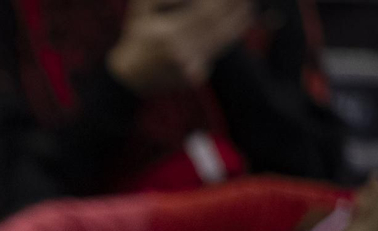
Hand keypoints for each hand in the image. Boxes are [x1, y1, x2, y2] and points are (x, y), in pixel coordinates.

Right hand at [107, 0, 252, 94]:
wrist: (128, 77)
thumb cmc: (135, 37)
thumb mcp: (142, 9)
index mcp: (168, 34)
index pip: (205, 13)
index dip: (221, 2)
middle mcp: (181, 52)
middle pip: (218, 27)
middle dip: (235, 10)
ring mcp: (189, 67)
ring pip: (221, 43)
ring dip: (238, 25)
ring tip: (249, 10)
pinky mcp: (193, 77)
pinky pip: (214, 55)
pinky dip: (226, 41)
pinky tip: (235, 28)